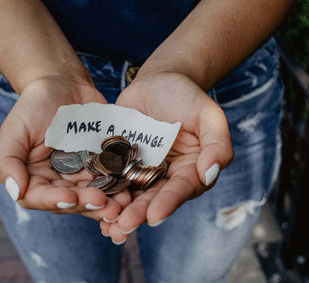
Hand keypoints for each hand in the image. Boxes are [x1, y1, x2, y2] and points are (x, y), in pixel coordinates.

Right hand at [0, 76, 130, 220]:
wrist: (64, 84)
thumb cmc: (34, 105)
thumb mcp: (14, 129)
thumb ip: (7, 161)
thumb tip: (16, 191)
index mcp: (33, 178)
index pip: (39, 198)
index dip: (55, 201)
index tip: (71, 198)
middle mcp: (57, 182)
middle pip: (71, 202)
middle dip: (87, 205)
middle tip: (104, 203)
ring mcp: (81, 176)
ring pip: (93, 196)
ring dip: (108, 203)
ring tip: (122, 204)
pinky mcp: (102, 166)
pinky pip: (111, 180)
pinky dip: (120, 187)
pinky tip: (131, 191)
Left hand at [100, 72, 232, 242]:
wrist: (158, 81)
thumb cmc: (187, 96)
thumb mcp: (208, 114)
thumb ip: (217, 144)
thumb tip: (210, 174)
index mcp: (190, 170)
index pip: (181, 189)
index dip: (168, 203)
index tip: (154, 216)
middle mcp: (166, 176)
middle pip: (153, 198)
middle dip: (138, 214)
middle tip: (123, 227)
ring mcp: (141, 170)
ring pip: (131, 195)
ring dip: (119, 212)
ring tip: (107, 227)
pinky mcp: (120, 162)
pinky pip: (111, 179)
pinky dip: (103, 193)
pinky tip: (91, 205)